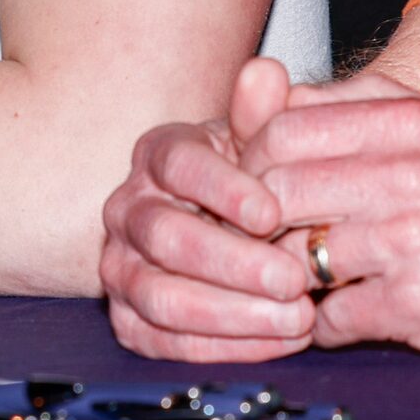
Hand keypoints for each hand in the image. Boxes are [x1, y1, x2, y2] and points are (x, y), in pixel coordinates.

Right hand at [101, 58, 321, 361]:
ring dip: (233, 314)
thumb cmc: (252, 184)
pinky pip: (165, 343)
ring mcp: (121, 267)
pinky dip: (224, 348)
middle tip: (296, 280)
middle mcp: (128, 209)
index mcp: (159, 156)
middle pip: (167, 238)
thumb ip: (263, 114)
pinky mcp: (130, 320)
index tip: (273, 211)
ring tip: (298, 319)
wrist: (230, 232)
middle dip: (235, 264)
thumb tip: (265, 72)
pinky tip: (278, 343)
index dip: (224, 190)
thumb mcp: (262, 144)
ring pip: (160, 296)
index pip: (180, 167)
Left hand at [242, 84, 419, 361]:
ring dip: (287, 279)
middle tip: (268, 245)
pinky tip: (343, 318)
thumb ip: (360, 106)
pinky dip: (325, 326)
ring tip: (305, 284)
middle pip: (272, 192)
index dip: (251, 165)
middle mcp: (405, 172)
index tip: (258, 192)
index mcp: (406, 119)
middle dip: (257, 226)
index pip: (277, 130)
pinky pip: (332, 318)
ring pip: (293, 257)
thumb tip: (270, 97)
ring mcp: (412, 239)